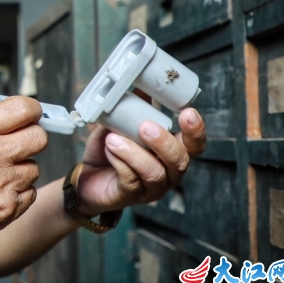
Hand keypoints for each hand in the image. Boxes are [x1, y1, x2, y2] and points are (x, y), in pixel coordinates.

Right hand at [0, 93, 46, 259]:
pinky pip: (30, 193)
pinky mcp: (9, 209)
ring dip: (22, 166)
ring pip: (34, 167)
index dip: (30, 109)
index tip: (28, 113)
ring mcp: (3, 184)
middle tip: (18, 140)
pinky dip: (19, 191)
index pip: (22, 108)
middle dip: (31, 135)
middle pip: (39, 137)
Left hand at [74, 108, 206, 215]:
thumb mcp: (121, 125)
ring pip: (154, 172)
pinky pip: (130, 179)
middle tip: (145, 127)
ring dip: (134, 152)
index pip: (195, 145)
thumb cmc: (110, 150)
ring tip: (114, 138)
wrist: (87, 177)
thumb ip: (133, 109)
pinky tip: (109, 149)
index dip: (196, 130)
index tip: (188, 112)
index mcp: (171, 152)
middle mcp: (168, 172)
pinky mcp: (131, 196)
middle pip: (180, 160)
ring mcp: (152, 187)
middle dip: (164, 142)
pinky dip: (119, 161)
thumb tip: (142, 86)